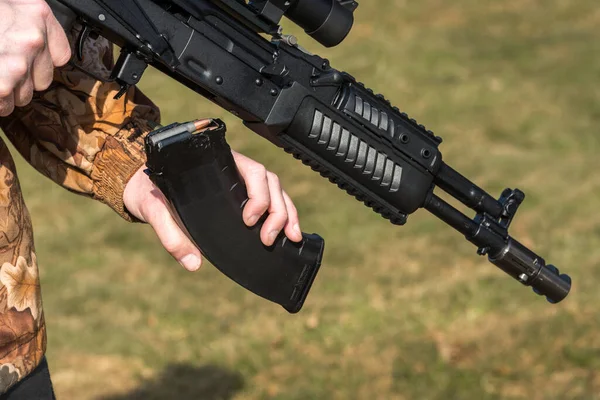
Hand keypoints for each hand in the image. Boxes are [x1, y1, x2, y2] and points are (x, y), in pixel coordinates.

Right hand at [0, 0, 70, 115]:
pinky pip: (5, 105)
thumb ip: (22, 25)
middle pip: (43, 80)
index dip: (41, 61)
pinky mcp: (1, 86)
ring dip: (6, 91)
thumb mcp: (6, 7)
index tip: (25, 59)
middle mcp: (33, 39)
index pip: (60, 55)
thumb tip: (34, 46)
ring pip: (25, 96)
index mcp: (36, 14)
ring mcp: (17, 64)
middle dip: (21, 78)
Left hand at [123, 150, 302, 270]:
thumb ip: (170, 234)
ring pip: (276, 192)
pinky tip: (289, 236)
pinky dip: (285, 218)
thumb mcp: (155, 210)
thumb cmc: (150, 192)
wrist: (143, 189)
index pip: (252, 171)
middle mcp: (235, 170)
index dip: (258, 194)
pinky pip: (272, 203)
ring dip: (287, 214)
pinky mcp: (244, 199)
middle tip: (267, 239)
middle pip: (270, 182)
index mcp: (218, 164)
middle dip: (277, 210)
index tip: (248, 220)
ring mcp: (242, 184)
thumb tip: (193, 263)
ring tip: (291, 238)